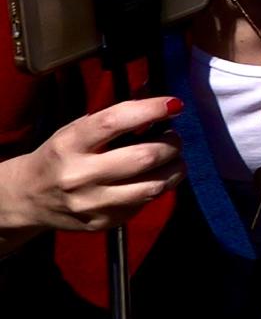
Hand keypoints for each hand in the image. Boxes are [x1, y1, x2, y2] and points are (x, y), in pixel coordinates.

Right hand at [0, 95, 181, 240]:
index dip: (150, 110)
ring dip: (175, 168)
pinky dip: (160, 186)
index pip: (113, 122)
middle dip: (171, 144)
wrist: (27, 197)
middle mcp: (78, 175)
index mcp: (68, 144)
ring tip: (173, 158)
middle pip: (144, 157)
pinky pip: (146, 202)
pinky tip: (154, 177)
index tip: (174, 104)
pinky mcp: (104, 222)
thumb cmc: (60, 156)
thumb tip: (159, 97)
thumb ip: (114, 116)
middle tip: (173, 137)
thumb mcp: (74, 130)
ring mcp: (91, 203)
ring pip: (154, 185)